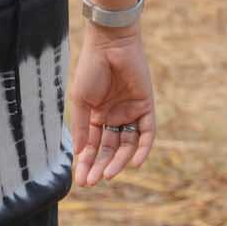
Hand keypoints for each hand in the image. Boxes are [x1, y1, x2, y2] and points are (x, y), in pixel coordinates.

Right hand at [69, 29, 155, 185]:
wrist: (109, 44)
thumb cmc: (91, 69)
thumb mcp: (81, 101)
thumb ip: (82, 127)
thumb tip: (79, 154)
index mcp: (96, 116)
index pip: (93, 146)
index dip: (87, 163)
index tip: (81, 181)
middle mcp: (114, 117)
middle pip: (109, 149)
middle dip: (101, 166)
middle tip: (93, 181)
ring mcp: (130, 113)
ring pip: (127, 145)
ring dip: (119, 161)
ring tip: (109, 175)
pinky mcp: (146, 107)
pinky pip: (147, 133)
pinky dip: (142, 149)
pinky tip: (133, 163)